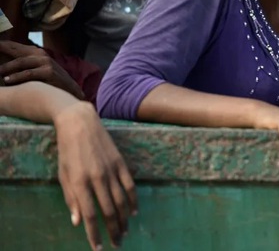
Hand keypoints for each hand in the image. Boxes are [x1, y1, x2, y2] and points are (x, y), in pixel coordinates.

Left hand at [0, 41, 83, 99]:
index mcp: (35, 52)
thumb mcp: (36, 69)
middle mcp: (40, 54)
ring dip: (6, 67)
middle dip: (2, 51)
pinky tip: (7, 81)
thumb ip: (21, 65)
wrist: (70, 90)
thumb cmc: (48, 81)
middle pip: (15, 50)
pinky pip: (28, 73)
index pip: (13, 46)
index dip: (2, 45)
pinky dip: (16, 77)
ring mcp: (46, 62)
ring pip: (21, 61)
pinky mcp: (49, 71)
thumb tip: (1, 67)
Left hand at [54, 102, 136, 249]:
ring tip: (125, 232)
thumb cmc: (67, 151)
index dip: (94, 234)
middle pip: (108, 211)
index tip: (98, 247)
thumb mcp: (63, 175)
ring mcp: (111, 170)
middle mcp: (97, 178)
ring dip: (123, 219)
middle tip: (116, 244)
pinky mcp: (120, 163)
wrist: (80, 123)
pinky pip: (129, 185)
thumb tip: (78, 222)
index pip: (89, 216)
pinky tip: (133, 211)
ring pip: (121, 201)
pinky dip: (132, 200)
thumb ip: (71, 199)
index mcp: (80, 183)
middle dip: (112, 231)